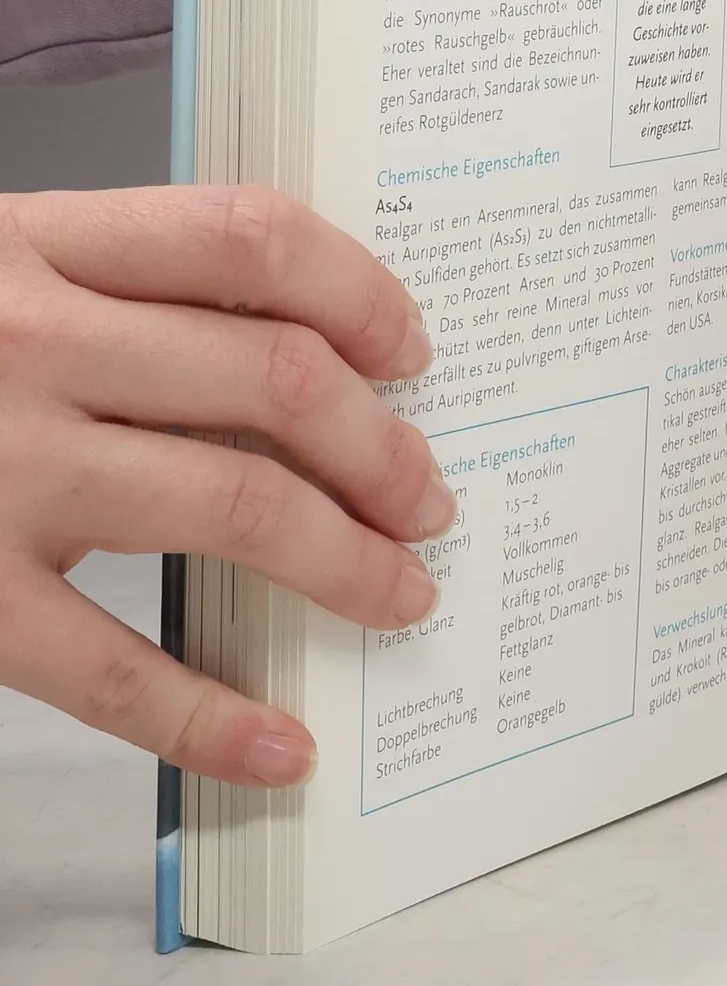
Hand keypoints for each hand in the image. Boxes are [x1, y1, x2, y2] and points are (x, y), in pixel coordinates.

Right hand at [0, 186, 451, 784]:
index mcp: (34, 246)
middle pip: (278, 379)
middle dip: (386, 449)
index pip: (249, 240)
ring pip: (238, 506)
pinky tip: (279, 745)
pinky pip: (113, 669)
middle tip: (429, 495)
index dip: (360, 291)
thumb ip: (112, 291)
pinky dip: (212, 718)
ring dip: (350, 560)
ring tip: (401, 590)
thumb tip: (297, 359)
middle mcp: (25, 346)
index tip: (411, 350)